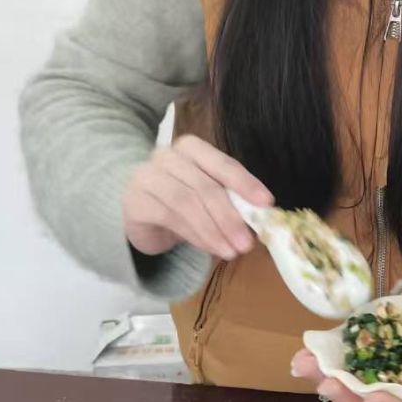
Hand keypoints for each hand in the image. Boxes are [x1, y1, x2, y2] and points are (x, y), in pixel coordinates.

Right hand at [123, 136, 272, 262]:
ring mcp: (147, 176)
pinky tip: (211, 249)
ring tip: (231, 252)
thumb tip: (261, 220)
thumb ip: (232, 203)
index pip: (221, 162)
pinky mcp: (135, 201)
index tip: (266, 204)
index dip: (244, 183)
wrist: (139, 214)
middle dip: (230, 216)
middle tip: (247, 243)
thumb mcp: (210, 201)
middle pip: (205, 185)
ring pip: (186, 202)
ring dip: (213, 230)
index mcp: (192, 149)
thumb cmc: (182, 205)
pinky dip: (195, 235)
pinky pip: (169, 217)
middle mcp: (167, 156)